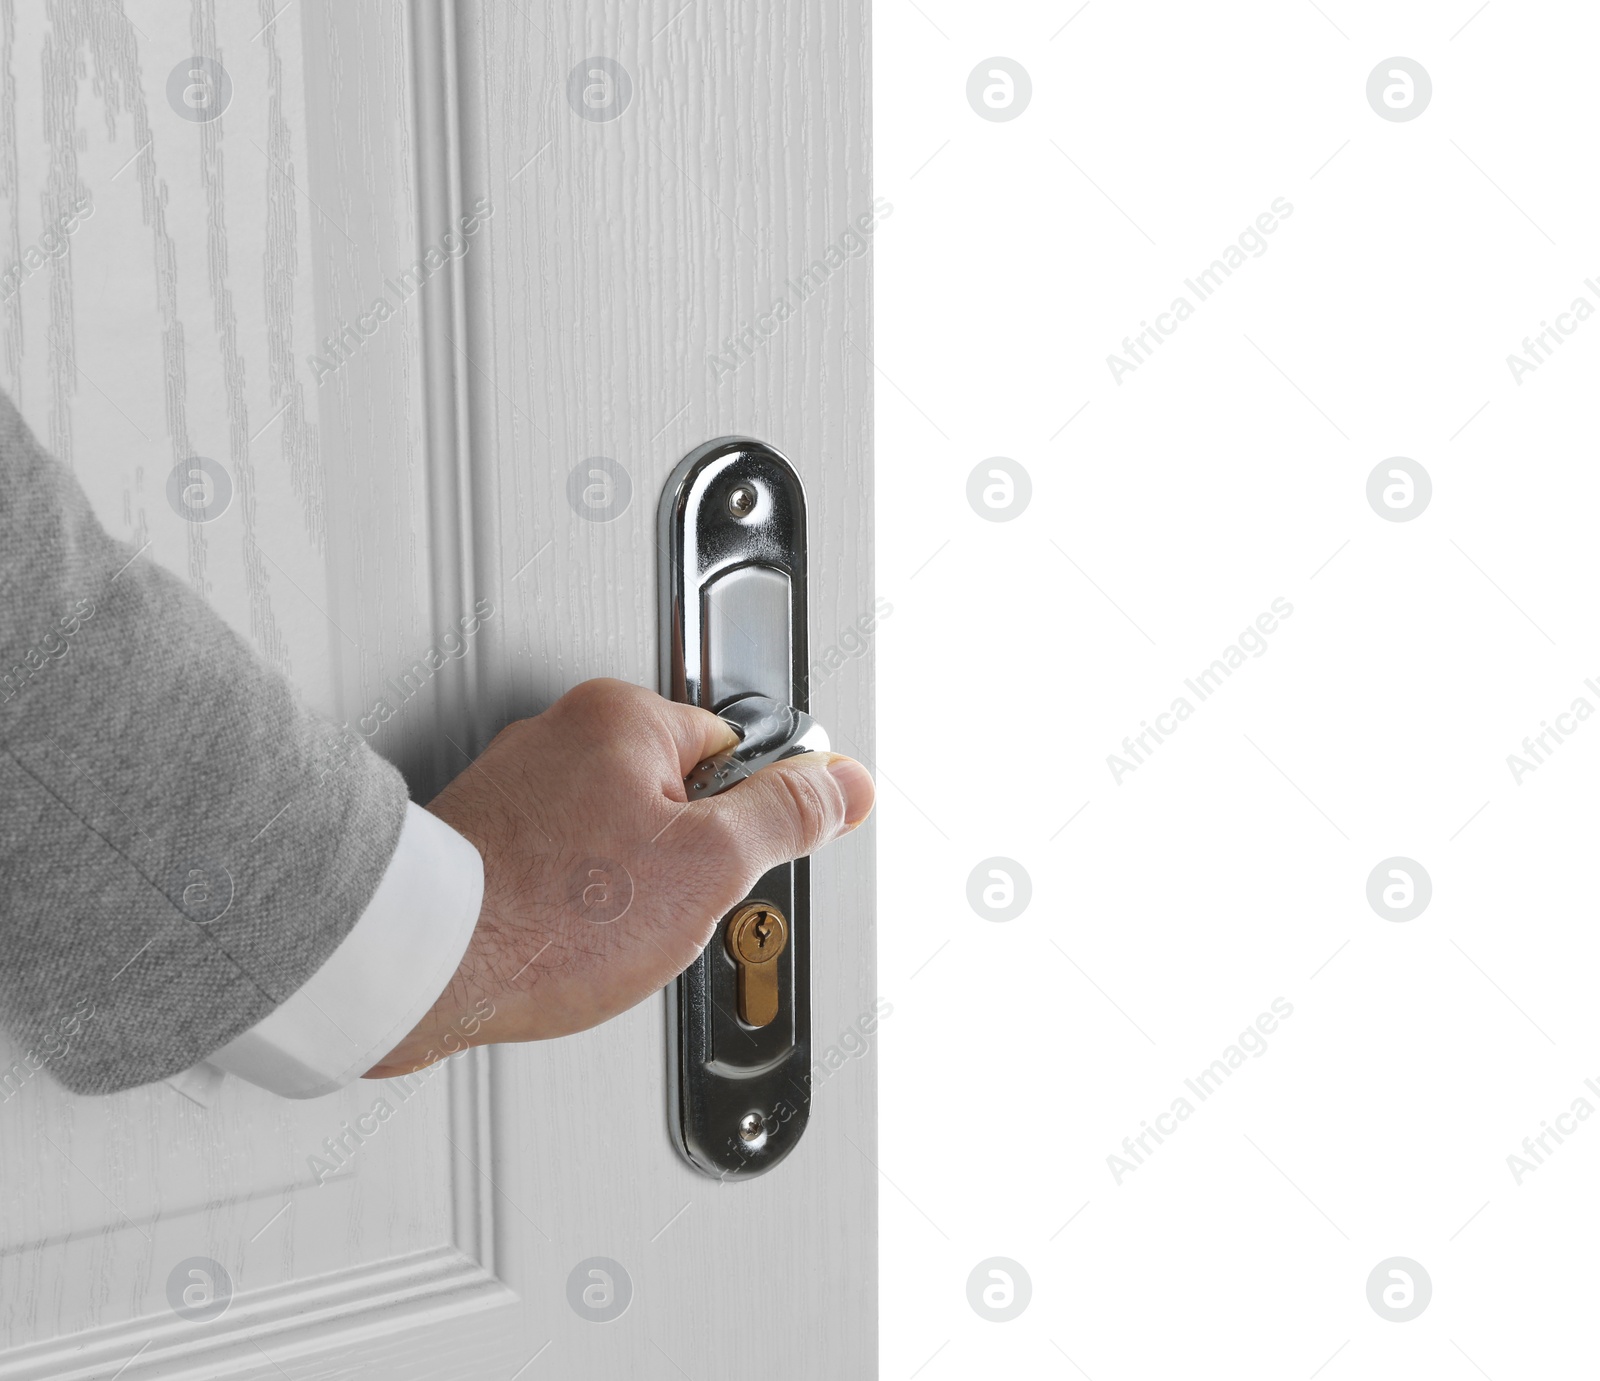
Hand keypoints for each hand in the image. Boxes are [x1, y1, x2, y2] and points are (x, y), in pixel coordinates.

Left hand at [365, 678, 873, 1075]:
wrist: (418, 967)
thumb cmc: (547, 916)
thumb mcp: (709, 867)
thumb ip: (788, 816)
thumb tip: (845, 783)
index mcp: (621, 717)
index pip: (731, 751)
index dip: (745, 821)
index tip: (736, 861)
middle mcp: (561, 734)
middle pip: (672, 795)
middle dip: (683, 862)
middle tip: (666, 910)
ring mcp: (515, 787)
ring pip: (613, 837)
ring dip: (626, 888)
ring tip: (606, 932)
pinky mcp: (481, 838)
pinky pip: (560, 867)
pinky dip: (574, 904)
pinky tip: (565, 940)